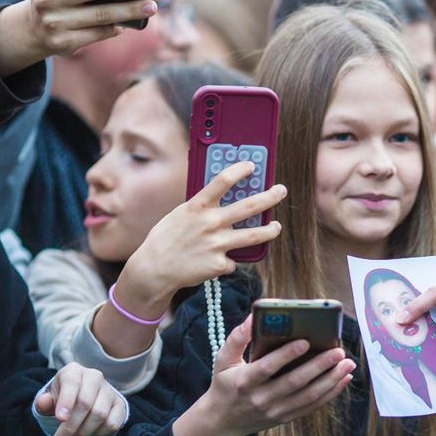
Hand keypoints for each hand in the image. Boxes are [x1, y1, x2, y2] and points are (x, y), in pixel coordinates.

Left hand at [34, 363, 128, 435]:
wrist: (82, 400)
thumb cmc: (63, 399)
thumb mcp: (49, 400)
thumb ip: (44, 402)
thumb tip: (43, 402)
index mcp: (74, 371)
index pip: (72, 383)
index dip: (66, 401)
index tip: (59, 418)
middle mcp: (94, 377)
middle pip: (85, 403)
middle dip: (71, 425)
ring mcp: (109, 390)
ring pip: (100, 414)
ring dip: (84, 432)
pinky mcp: (120, 404)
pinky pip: (112, 422)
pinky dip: (99, 433)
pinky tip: (89, 433)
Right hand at [121, 168, 286, 306]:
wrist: (154, 269)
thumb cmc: (167, 239)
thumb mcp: (180, 215)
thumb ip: (202, 208)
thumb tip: (225, 201)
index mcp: (197, 206)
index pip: (222, 181)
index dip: (240, 170)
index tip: (252, 166)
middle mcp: (210, 223)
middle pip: (249, 207)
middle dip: (270, 197)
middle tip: (281, 190)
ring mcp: (216, 244)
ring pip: (254, 236)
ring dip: (270, 230)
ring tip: (276, 227)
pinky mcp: (219, 265)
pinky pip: (233, 260)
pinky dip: (228, 260)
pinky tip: (215, 261)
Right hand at [172, 315, 355, 435]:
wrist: (222, 422)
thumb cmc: (225, 384)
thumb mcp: (222, 359)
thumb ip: (237, 338)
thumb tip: (252, 317)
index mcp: (244, 381)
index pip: (267, 367)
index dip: (286, 355)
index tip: (306, 341)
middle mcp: (261, 398)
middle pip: (294, 382)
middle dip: (319, 366)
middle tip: (339, 351)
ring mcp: (275, 410)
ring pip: (308, 396)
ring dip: (331, 380)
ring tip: (347, 364)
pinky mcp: (285, 417)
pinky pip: (311, 406)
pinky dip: (330, 393)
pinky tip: (343, 380)